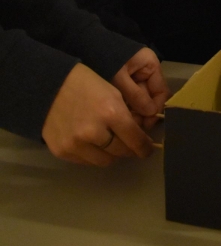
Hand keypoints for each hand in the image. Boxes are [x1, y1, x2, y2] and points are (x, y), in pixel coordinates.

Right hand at [41, 63, 155, 165]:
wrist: (49, 86)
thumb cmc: (85, 84)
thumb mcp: (113, 93)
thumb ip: (126, 116)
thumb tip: (138, 137)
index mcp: (111, 112)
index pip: (135, 139)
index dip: (145, 147)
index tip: (147, 150)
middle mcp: (94, 132)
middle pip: (121, 152)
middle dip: (129, 149)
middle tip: (130, 145)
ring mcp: (76, 144)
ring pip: (105, 161)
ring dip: (111, 154)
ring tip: (110, 144)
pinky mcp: (63, 152)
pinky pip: (86, 162)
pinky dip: (93, 155)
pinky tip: (92, 144)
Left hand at [112, 48, 168, 129]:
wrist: (84, 48)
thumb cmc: (105, 59)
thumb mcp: (120, 77)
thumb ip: (135, 95)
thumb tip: (151, 113)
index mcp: (150, 65)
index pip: (161, 91)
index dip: (156, 109)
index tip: (147, 123)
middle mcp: (146, 73)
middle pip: (150, 98)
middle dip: (143, 113)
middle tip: (132, 126)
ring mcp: (135, 79)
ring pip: (139, 101)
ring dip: (133, 113)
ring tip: (123, 123)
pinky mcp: (124, 85)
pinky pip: (129, 100)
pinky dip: (125, 109)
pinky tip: (117, 117)